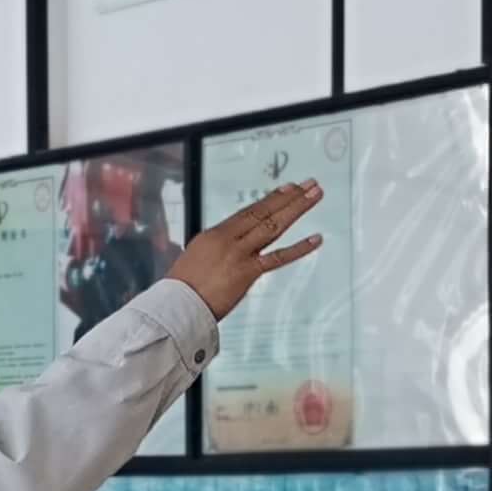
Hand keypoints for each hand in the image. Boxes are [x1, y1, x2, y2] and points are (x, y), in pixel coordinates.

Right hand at [165, 180, 325, 320]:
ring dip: (296, 209)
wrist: (175, 305)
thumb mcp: (197, 258)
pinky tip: (315, 239)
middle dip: (289, 197)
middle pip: (264, 212)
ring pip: (273, 226)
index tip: (288, 189)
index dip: (271, 199)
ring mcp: (239, 254)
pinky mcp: (247, 272)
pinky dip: (298, 248)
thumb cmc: (183, 288)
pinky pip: (277, 258)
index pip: (248, 212)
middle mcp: (228, 239)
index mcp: (215, 234)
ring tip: (314, 195)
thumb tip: (232, 246)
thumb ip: (218, 249)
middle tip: (309, 185)